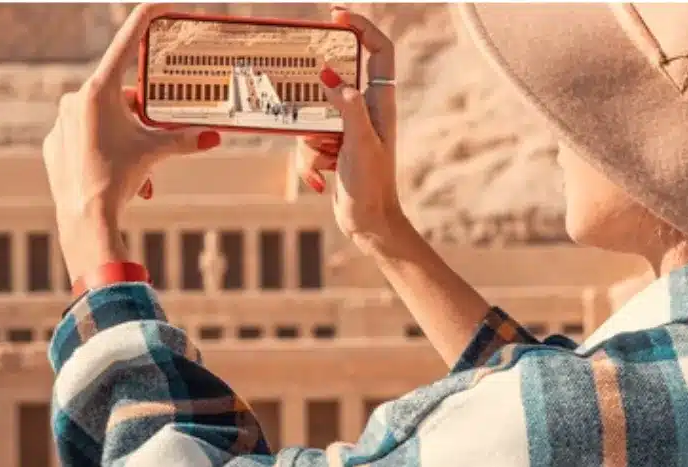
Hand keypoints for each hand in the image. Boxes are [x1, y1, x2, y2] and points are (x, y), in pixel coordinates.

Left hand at [43, 3, 220, 278]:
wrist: (84, 218)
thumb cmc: (119, 178)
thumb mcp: (155, 152)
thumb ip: (184, 139)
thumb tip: (214, 137)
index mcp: (99, 90)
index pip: (127, 42)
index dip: (145, 18)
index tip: (161, 4)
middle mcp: (75, 98)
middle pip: (121, 93)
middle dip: (141, 114)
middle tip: (153, 135)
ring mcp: (61, 121)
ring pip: (105, 118)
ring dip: (126, 136)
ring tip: (139, 170)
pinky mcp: (54, 144)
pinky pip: (85, 137)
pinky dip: (105, 148)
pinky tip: (112, 172)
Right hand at [295, 6, 410, 250]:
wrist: (368, 225)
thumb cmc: (372, 186)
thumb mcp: (360, 144)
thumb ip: (347, 107)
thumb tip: (329, 74)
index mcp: (380, 102)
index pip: (377, 50)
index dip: (360, 27)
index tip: (335, 15)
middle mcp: (365, 110)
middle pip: (333, 84)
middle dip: (316, 103)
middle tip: (315, 118)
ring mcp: (347, 128)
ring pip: (312, 115)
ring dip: (311, 142)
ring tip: (330, 163)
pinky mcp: (332, 146)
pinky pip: (307, 140)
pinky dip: (308, 160)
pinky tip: (322, 180)